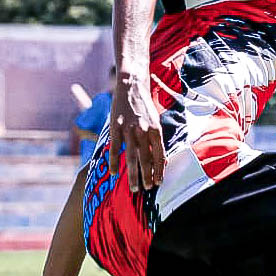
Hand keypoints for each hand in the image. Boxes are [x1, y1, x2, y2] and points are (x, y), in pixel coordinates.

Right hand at [109, 73, 165, 192]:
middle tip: (147, 189)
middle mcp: (144, 131)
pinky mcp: (115, 127)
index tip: (159, 182)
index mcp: (156, 130)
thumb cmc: (145, 106)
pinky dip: (113, 161)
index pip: (160, 155)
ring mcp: (129, 129)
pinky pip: (114, 148)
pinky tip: (113, 172)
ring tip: (134, 187)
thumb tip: (161, 158)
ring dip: (133, 174)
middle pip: (147, 159)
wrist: (131, 86)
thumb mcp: (156, 121)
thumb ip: (156, 139)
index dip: (159, 170)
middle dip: (147, 176)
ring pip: (132, 157)